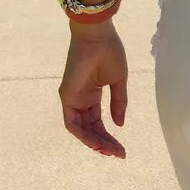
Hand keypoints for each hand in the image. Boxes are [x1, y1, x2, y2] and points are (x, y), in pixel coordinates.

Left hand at [58, 19, 128, 158]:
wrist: (98, 35)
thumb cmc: (109, 51)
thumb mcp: (118, 80)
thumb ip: (119, 102)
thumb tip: (119, 125)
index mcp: (93, 94)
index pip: (98, 122)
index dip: (109, 136)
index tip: (122, 149)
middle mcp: (81, 100)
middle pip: (91, 129)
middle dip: (104, 143)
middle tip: (118, 154)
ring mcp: (73, 99)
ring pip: (81, 130)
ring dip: (94, 143)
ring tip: (110, 151)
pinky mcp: (66, 96)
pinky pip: (72, 123)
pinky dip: (83, 135)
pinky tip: (97, 142)